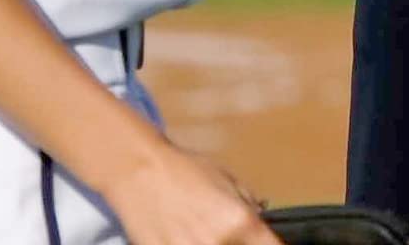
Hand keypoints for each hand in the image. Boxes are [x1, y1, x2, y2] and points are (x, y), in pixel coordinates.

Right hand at [104, 141, 276, 244]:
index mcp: (240, 221)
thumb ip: (249, 206)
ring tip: (202, 231)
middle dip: (240, 243)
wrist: (141, 172)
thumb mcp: (227, 180)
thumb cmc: (184, 171)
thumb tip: (264, 228)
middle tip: (227, 232)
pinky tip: (185, 237)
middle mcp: (219, 242)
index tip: (268, 244)